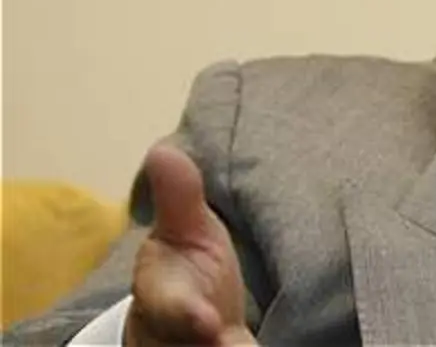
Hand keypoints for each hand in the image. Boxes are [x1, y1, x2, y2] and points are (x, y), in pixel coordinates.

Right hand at [125, 144, 255, 345]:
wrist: (190, 324)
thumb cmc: (190, 271)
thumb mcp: (188, 233)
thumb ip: (180, 199)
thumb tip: (162, 150)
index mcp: (161, 297)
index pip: (167, 309)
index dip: (187, 315)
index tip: (207, 321)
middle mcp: (174, 334)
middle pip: (189, 341)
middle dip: (207, 340)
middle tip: (230, 339)